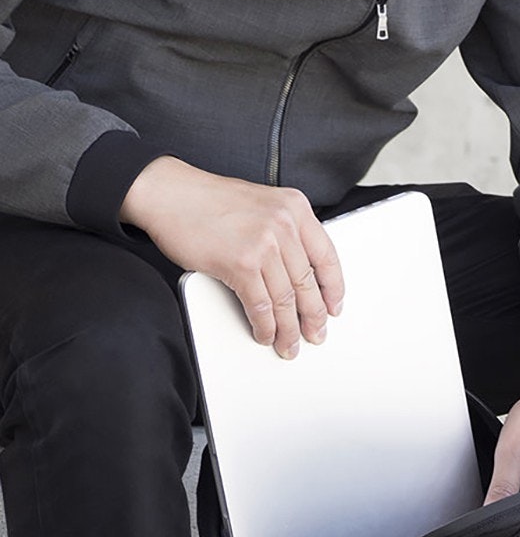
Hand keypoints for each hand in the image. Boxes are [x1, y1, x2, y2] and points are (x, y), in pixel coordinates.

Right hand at [120, 156, 343, 357]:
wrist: (168, 193)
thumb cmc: (207, 201)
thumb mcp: (260, 205)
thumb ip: (283, 232)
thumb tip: (296, 275)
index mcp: (294, 208)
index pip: (327, 256)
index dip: (333, 289)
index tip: (334, 307)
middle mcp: (284, 224)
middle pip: (308, 283)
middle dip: (313, 317)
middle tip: (315, 334)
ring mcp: (263, 244)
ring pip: (286, 300)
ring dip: (289, 329)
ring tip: (289, 344)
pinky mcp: (241, 264)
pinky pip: (261, 306)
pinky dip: (265, 326)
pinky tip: (265, 334)